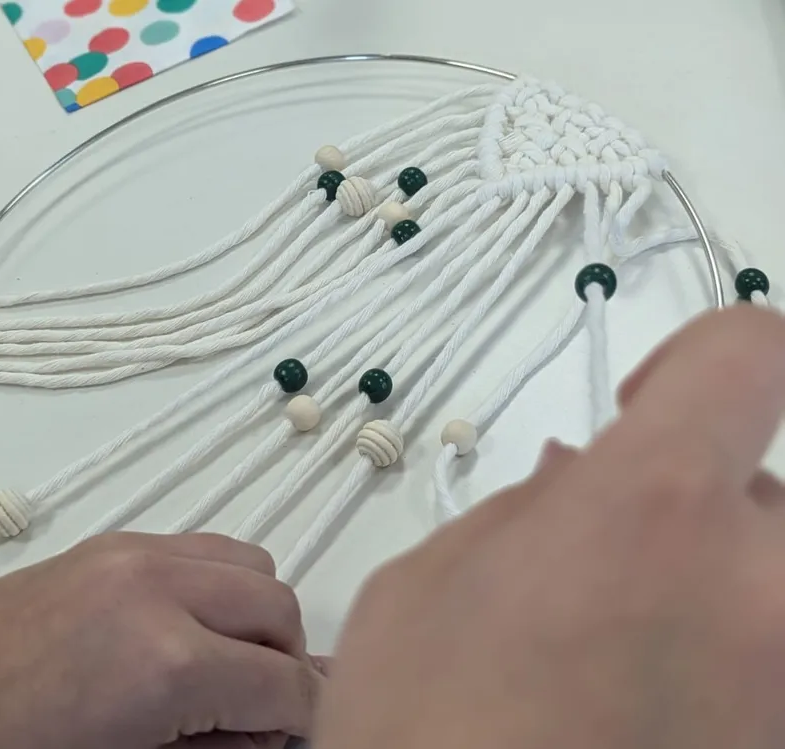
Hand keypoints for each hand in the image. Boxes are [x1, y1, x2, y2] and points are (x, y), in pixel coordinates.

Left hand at [0, 532, 324, 748]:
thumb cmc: (13, 747)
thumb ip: (223, 744)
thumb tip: (276, 731)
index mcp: (168, 665)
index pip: (285, 681)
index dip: (305, 714)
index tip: (297, 730)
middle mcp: (164, 592)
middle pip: (280, 609)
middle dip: (287, 660)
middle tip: (264, 701)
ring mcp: (140, 555)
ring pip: (254, 564)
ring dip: (259, 613)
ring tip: (232, 655)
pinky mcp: (119, 540)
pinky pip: (206, 546)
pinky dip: (222, 581)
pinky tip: (196, 620)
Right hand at [317, 305, 784, 748]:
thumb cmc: (420, 744)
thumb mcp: (429, 588)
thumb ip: (521, 509)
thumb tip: (578, 476)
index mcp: (650, 515)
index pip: (750, 355)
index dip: (700, 360)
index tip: (650, 406)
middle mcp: (765, 598)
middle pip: (770, 486)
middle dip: (691, 506)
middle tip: (608, 563)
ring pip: (778, 577)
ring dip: (712, 585)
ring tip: (623, 646)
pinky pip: (771, 658)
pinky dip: (726, 651)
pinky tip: (644, 691)